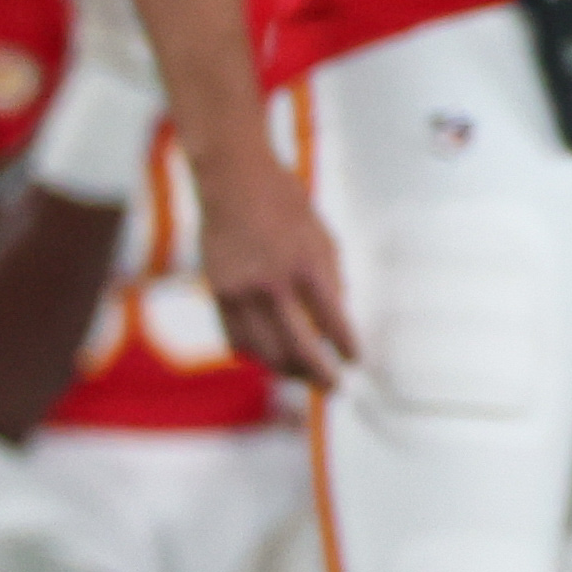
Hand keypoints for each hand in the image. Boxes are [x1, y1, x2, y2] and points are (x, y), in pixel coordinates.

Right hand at [192, 149, 355, 384]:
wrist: (235, 182)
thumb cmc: (287, 210)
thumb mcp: (324, 242)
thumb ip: (331, 285)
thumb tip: (333, 329)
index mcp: (308, 267)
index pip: (334, 324)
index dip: (347, 350)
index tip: (354, 362)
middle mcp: (273, 283)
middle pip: (299, 349)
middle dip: (320, 376)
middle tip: (333, 388)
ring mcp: (240, 291)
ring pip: (265, 353)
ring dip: (288, 371)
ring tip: (303, 376)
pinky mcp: (216, 294)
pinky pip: (236, 340)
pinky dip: (256, 354)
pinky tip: (271, 356)